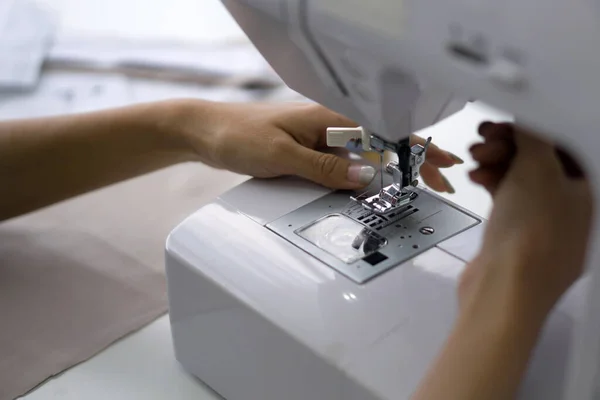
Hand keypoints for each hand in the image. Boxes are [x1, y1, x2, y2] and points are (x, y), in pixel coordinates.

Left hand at [179, 101, 462, 190]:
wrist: (205, 131)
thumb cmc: (238, 135)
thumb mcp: (283, 155)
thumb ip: (324, 168)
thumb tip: (365, 178)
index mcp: (329, 118)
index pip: (385, 133)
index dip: (417, 150)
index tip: (441, 166)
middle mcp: (329, 125)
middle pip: (384, 142)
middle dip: (416, 161)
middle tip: (443, 181)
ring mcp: (320, 138)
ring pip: (368, 153)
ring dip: (395, 169)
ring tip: (420, 185)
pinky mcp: (309, 150)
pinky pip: (347, 162)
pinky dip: (368, 174)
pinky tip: (377, 186)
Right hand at [460, 122, 592, 321]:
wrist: (504, 291)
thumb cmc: (529, 227)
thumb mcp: (536, 170)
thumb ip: (534, 136)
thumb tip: (530, 119)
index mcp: (587, 189)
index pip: (565, 144)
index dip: (534, 127)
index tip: (504, 120)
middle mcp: (571, 205)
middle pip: (541, 160)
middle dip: (510, 144)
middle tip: (482, 138)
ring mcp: (543, 223)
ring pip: (522, 179)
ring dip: (497, 161)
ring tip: (474, 157)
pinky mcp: (517, 236)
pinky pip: (508, 199)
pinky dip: (492, 184)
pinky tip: (474, 178)